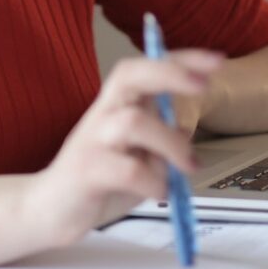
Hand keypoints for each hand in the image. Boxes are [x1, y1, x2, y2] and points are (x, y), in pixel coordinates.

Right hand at [21, 49, 222, 248]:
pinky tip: (159, 192)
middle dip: (169, 73)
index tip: (216, 60)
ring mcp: (92, 140)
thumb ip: (160, 139)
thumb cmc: (100, 178)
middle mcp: (103, 112)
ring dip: (170, 143)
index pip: (147, 66)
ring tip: (188, 167)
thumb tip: (187, 132)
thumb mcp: (137, 153)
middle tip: (203, 85)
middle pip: (129, 75)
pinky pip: (127, 169)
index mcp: (117, 103)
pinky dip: (153, 181)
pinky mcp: (86, 171)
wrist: (50, 208)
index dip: (180, 60)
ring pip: (133, 122)